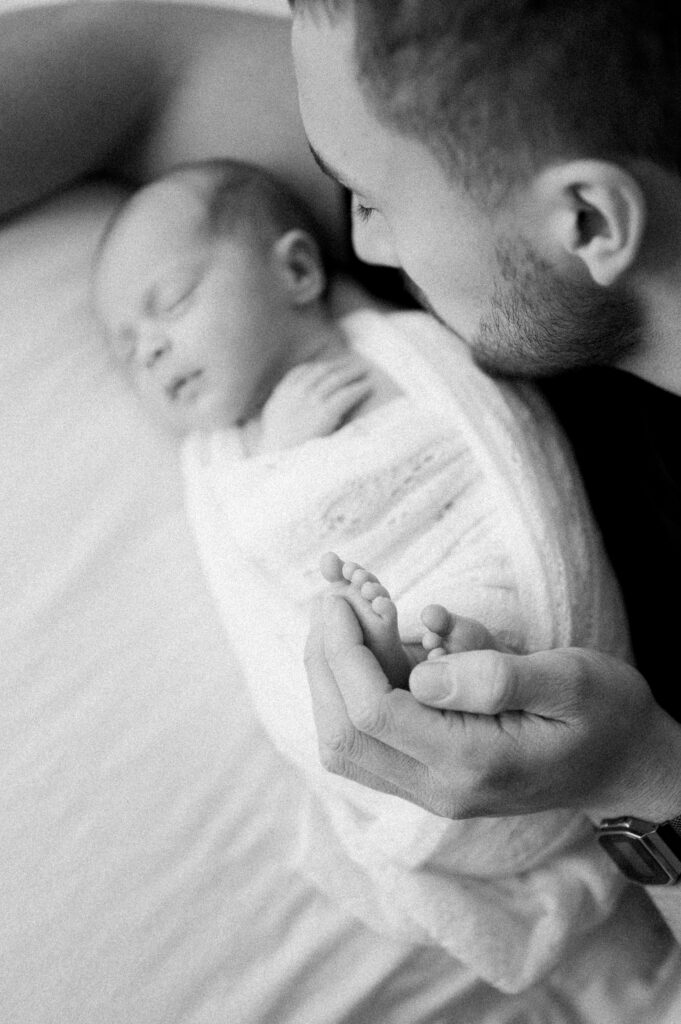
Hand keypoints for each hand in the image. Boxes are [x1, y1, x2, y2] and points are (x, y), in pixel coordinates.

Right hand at [258, 357, 371, 450]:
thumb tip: (294, 403)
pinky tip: (368, 386)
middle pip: (322, 371)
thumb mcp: (274, 420)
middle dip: (339, 365)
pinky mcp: (325, 412)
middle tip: (353, 364)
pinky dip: (359, 388)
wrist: (280, 461)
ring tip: (365, 370)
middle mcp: (297, 392)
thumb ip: (284, 407)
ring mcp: (311, 401)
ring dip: (352, 373)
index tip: (329, 365)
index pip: (301, 372)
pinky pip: (346, 394)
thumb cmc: (279, 447)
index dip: (318, 366)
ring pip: (336, 379)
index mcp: (282, 393)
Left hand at [304, 594, 680, 820]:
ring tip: (337, 621)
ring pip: (344, 745)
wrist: (624, 765)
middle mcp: (440, 788)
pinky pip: (363, 745)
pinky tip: (360, 651)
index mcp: (472, 762)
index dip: (343, 651)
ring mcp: (430, 791)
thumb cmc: (604, 714)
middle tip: (329, 603)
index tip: (337, 600)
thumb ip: (496, 677)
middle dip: (323, 662)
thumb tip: (420, 672)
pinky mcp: (426, 780)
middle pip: (343, 733)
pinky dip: (346, 694)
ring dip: (327, 679)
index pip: (373, 712)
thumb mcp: (570, 680)